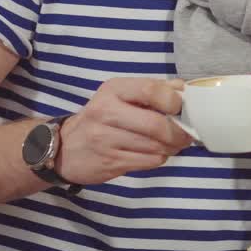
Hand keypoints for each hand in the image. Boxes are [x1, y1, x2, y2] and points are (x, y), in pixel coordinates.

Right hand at [53, 77, 192, 184]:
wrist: (64, 147)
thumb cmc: (100, 118)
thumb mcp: (120, 95)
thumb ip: (152, 89)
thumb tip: (183, 88)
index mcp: (113, 90)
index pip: (150, 90)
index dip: (174, 101)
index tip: (181, 108)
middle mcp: (106, 112)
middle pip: (156, 124)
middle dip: (179, 132)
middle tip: (186, 134)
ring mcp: (106, 139)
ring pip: (155, 146)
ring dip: (172, 147)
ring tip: (173, 144)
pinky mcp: (110, 162)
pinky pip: (148, 162)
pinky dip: (159, 158)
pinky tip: (156, 153)